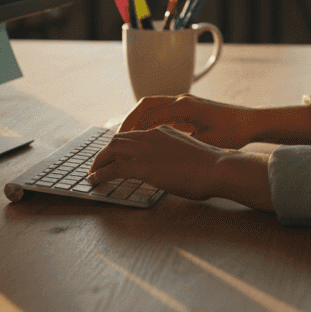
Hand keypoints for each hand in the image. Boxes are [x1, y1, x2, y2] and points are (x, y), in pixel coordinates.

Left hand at [87, 125, 270, 209]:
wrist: (218, 167)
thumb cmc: (212, 166)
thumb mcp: (189, 153)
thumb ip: (174, 155)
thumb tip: (169, 167)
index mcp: (163, 130)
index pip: (134, 134)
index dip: (121, 145)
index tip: (114, 155)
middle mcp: (151, 135)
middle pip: (118, 139)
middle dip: (105, 152)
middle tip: (98, 164)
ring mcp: (146, 150)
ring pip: (111, 150)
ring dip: (98, 162)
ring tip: (92, 173)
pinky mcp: (143, 166)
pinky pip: (113, 169)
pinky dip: (100, 174)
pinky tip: (94, 181)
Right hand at [118, 94, 257, 148]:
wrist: (252, 122)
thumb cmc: (233, 132)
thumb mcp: (205, 141)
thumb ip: (182, 142)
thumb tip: (159, 148)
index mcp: (183, 106)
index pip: (147, 112)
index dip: (131, 126)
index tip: (119, 141)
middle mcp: (182, 99)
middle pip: (146, 104)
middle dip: (129, 121)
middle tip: (118, 139)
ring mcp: (186, 101)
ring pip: (154, 106)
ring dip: (140, 120)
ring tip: (129, 138)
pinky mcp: (191, 107)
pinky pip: (164, 110)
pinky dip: (152, 120)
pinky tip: (149, 137)